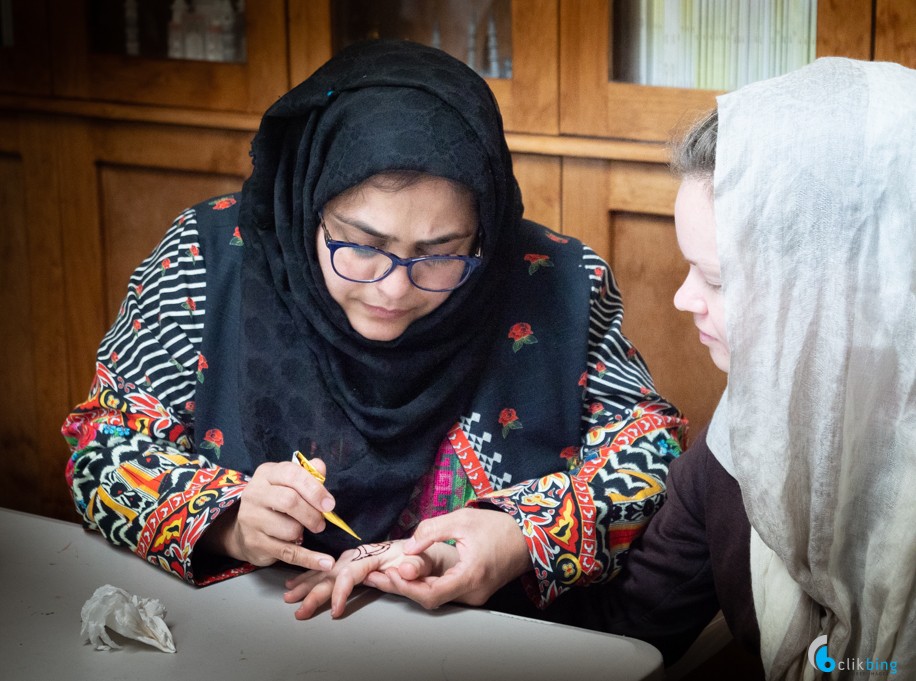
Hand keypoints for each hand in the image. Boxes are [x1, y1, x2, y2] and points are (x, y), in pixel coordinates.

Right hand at [200, 459, 336, 570]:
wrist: (243, 529)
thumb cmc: (274, 501)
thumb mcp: (287, 482)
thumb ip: (307, 474)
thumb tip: (320, 466)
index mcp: (266, 474)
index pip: (292, 475)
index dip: (314, 489)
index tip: (330, 504)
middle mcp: (254, 494)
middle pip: (290, 501)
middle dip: (312, 514)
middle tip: (321, 523)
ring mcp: (251, 519)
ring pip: (289, 528)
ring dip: (304, 532)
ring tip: (303, 531)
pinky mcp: (255, 543)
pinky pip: (288, 552)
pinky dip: (310, 559)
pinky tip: (326, 562)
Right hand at [283, 541, 439, 618]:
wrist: (431, 549)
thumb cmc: (429, 558)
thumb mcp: (428, 562)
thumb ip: (416, 567)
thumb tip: (399, 571)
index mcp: (376, 554)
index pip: (351, 573)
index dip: (341, 592)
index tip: (335, 611)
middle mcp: (363, 554)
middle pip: (333, 571)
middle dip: (313, 590)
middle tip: (297, 608)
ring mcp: (358, 558)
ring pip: (327, 570)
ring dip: (307, 582)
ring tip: (289, 596)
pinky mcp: (356, 562)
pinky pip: (331, 569)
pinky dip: (313, 575)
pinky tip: (299, 582)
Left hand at [364, 507, 530, 608]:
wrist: (526, 538)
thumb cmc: (498, 527)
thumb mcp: (462, 520)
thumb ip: (432, 531)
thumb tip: (408, 547)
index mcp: (471, 576)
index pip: (432, 594)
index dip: (407, 585)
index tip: (389, 573)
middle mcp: (472, 593)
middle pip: (430, 598)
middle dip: (402, 586)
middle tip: (377, 576)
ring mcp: (474, 596)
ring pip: (436, 597)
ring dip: (412, 586)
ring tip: (387, 573)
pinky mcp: (473, 592)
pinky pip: (445, 593)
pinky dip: (425, 585)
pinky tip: (409, 574)